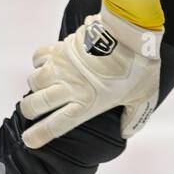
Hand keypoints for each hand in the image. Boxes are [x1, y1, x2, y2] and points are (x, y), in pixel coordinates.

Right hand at [20, 6, 162, 149]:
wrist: (132, 33)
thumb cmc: (140, 65)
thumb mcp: (144, 96)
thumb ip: (135, 117)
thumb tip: (127, 132)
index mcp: (87, 105)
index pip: (53, 127)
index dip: (37, 136)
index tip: (29, 140)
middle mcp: (68, 88)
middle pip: (34, 105)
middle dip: (30, 111)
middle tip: (34, 110)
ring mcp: (61, 67)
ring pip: (33, 81)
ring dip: (36, 86)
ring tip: (45, 85)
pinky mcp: (60, 47)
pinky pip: (38, 57)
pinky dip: (39, 61)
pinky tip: (48, 63)